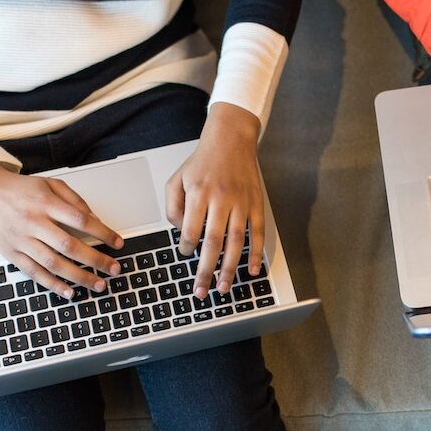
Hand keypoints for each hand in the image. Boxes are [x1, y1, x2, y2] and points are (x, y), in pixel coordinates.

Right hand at [0, 163, 123, 297]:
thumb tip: (95, 219)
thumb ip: (74, 200)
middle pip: (70, 246)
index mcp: (45, 203)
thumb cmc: (19, 189)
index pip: (81, 220)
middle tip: (115, 269)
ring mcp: (21, 240)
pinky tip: (70, 292)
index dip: (103, 233)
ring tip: (98, 284)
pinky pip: (34, 273)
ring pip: (53, 264)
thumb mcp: (49, 184)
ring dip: (79, 277)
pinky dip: (53, 285)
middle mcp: (33, 222)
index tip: (118, 243)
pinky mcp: (11, 253)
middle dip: (96, 260)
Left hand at [166, 102, 264, 300]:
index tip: (184, 253)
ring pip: (236, 242)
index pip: (191, 229)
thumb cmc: (202, 162)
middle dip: (206, 270)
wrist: (231, 140)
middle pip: (213, 242)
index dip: (186, 247)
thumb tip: (181, 233)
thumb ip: (173, 207)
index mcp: (199, 193)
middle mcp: (221, 199)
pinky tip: (251, 270)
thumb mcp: (176, 179)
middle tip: (201, 291)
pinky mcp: (256, 204)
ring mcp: (241, 203)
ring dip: (229, 268)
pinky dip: (255, 254)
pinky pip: (257, 233)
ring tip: (223, 287)